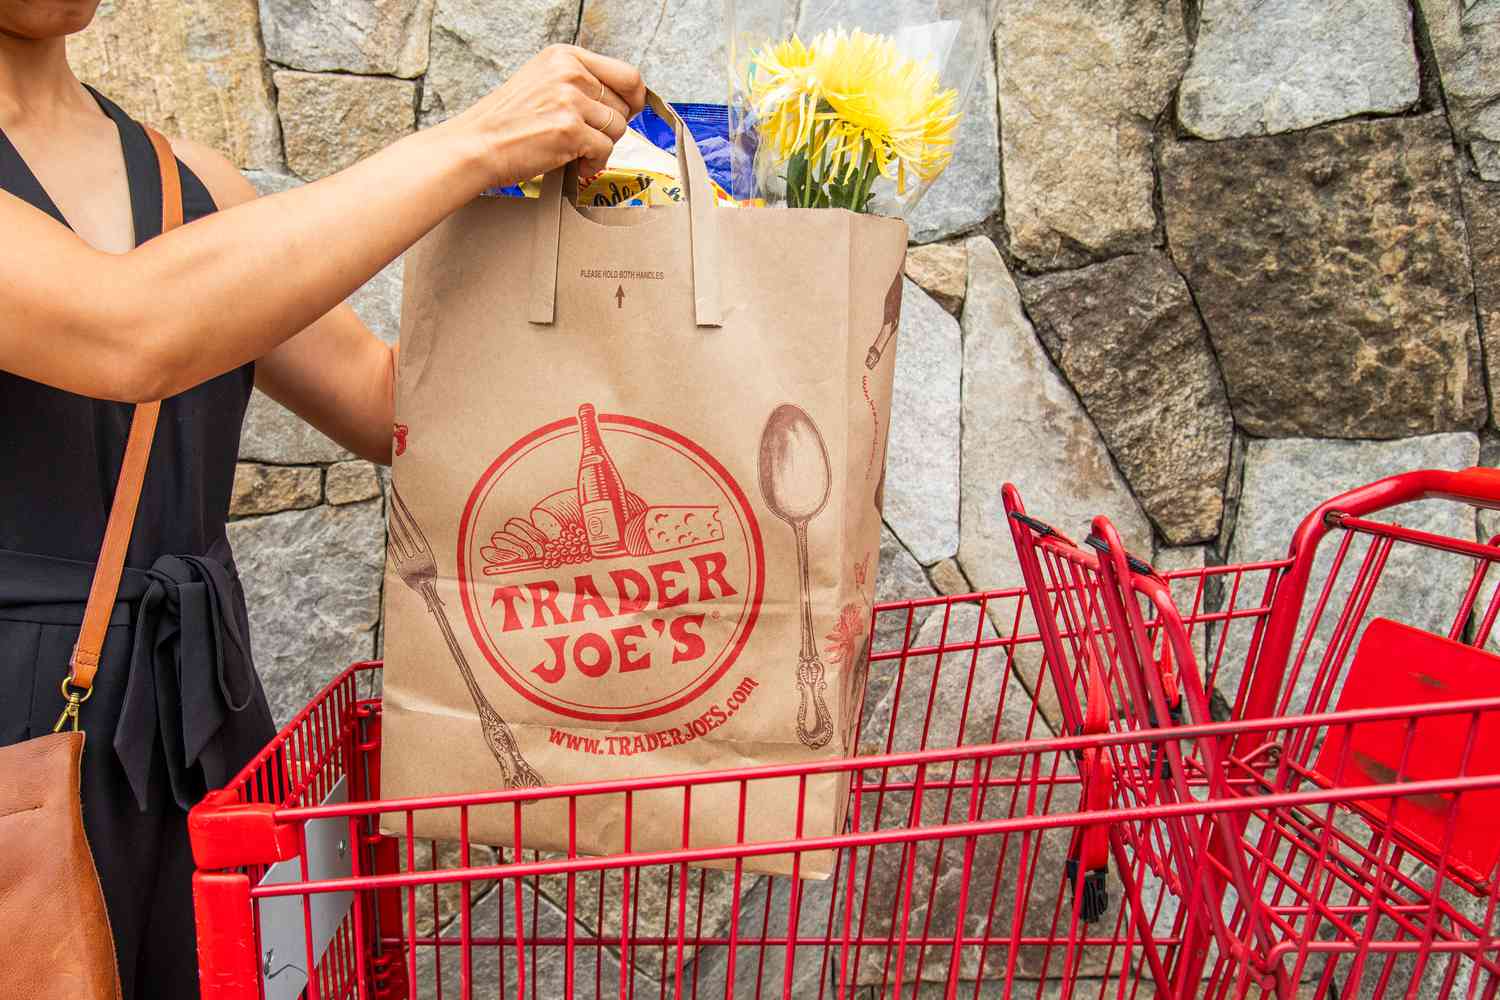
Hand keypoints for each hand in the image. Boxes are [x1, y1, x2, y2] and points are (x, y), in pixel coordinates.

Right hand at [451, 44, 646, 187]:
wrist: (477, 144)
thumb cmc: (507, 121)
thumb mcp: (542, 82)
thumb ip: (579, 83)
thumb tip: (623, 99)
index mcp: (565, 56)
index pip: (626, 73)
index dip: (635, 98)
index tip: (631, 111)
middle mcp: (570, 72)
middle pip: (623, 105)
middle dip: (610, 127)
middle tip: (586, 137)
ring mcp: (570, 100)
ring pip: (617, 129)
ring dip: (601, 147)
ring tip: (576, 151)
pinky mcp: (570, 129)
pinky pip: (605, 151)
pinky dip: (593, 164)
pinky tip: (575, 163)